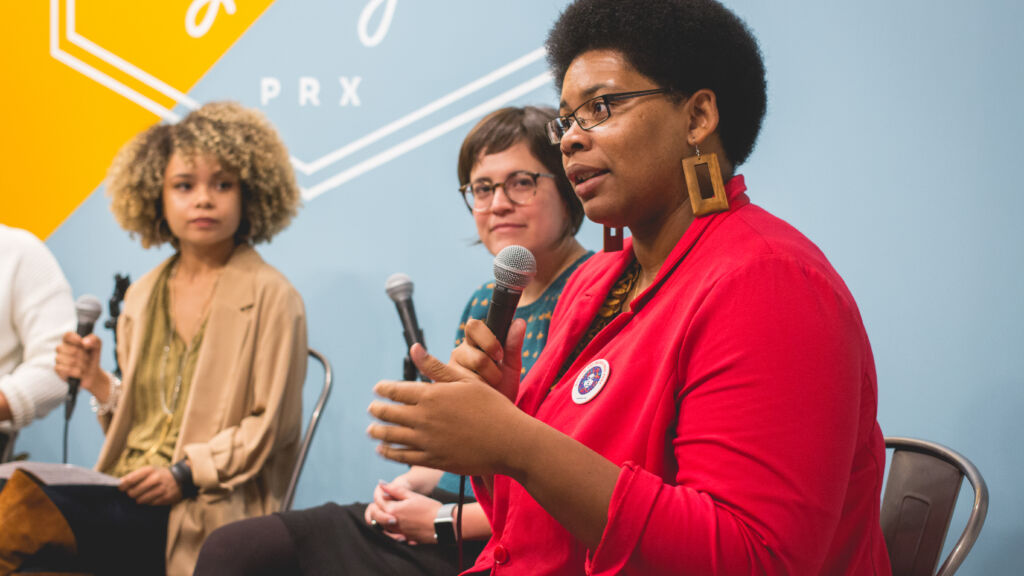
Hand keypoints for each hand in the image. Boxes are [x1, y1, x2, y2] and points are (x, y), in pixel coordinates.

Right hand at [54, 332, 107, 398]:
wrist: (92, 373)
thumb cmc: (92, 357)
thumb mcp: (97, 346)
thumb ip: (93, 339)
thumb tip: (84, 342)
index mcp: (70, 340)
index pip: (67, 335)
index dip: (76, 340)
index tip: (84, 345)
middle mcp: (61, 348)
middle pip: (73, 350)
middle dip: (84, 356)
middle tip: (88, 359)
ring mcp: (58, 358)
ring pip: (70, 361)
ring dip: (82, 365)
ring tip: (85, 366)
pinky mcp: (57, 368)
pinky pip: (65, 369)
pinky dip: (76, 372)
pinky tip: (79, 372)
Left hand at [119, 466, 182, 505]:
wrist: (181, 478)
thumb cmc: (159, 474)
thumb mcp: (149, 470)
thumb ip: (135, 476)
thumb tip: (119, 483)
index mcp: (150, 470)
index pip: (130, 480)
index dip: (122, 486)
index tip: (120, 488)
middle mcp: (156, 479)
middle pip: (133, 492)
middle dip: (131, 494)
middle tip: (133, 493)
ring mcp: (161, 489)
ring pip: (140, 500)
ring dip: (139, 499)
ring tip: (143, 495)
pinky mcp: (165, 498)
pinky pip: (149, 504)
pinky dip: (148, 502)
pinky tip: (151, 497)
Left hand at [364, 482, 442, 544]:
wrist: (442, 523)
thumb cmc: (429, 508)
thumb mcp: (412, 495)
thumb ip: (395, 490)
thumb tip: (381, 484)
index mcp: (393, 510)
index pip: (378, 501)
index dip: (379, 494)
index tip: (383, 491)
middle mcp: (393, 523)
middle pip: (376, 516)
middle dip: (376, 508)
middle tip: (382, 502)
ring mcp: (398, 532)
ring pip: (382, 527)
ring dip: (381, 519)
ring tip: (388, 512)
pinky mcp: (404, 538)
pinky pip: (391, 535)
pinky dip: (390, 529)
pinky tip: (396, 524)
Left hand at [367, 326, 535, 476]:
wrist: (508, 441)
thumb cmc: (491, 406)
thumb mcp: (465, 381)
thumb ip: (436, 367)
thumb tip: (414, 348)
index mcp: (431, 395)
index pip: (397, 390)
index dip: (384, 389)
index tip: (378, 388)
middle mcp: (424, 418)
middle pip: (390, 413)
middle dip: (377, 410)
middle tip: (371, 409)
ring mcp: (427, 441)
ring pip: (392, 436)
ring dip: (378, 432)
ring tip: (371, 430)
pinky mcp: (433, 460)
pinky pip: (403, 456)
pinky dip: (389, 453)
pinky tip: (384, 451)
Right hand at [451, 318, 525, 401]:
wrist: (493, 417)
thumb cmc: (502, 388)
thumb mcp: (511, 367)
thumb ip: (513, 345)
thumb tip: (520, 322)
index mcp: (473, 342)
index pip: (474, 326)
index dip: (488, 340)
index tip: (500, 355)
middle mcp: (458, 353)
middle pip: (476, 356)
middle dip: (490, 370)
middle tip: (496, 379)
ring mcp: (447, 371)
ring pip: (467, 375)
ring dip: (483, 386)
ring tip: (486, 391)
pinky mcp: (443, 389)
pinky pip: (458, 390)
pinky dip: (473, 396)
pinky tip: (476, 398)